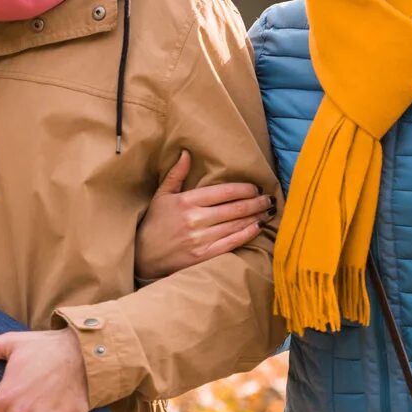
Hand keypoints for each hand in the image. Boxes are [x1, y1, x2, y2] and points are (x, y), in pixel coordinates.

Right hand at [135, 151, 273, 279]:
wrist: (142, 257)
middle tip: (269, 199)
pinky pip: (231, 243)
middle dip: (256, 202)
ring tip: (268, 212)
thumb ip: (176, 175)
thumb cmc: (153, 224)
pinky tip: (257, 227)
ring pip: (236, 224)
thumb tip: (187, 154)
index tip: (255, 188)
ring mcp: (200, 239)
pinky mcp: (203, 256)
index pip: (223, 192)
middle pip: (235, 208)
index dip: (244, 189)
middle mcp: (195, 219)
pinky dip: (247, 234)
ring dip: (256, 217)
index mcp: (186, 201)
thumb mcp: (161, 196)